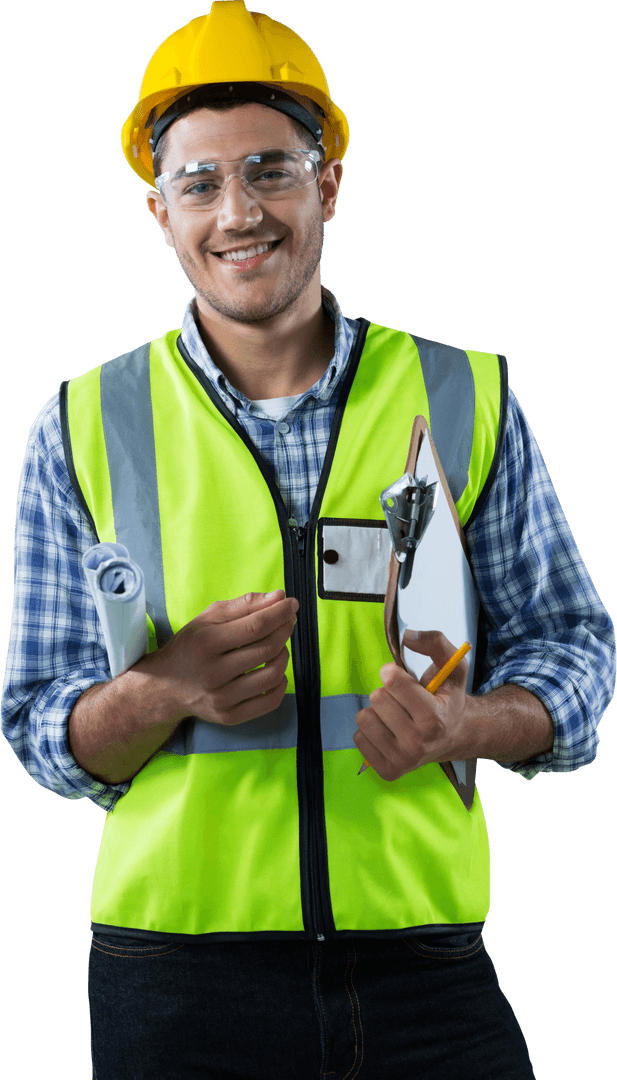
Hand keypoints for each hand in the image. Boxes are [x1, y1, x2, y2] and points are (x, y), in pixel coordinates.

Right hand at [148, 590, 298, 725]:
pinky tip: (275, 671)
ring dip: (284, 655)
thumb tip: (279, 597)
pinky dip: (281, 683)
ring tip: (278, 646)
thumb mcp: (208, 618)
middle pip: (267, 649)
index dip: (280, 613)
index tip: (291, 604)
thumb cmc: (191, 646)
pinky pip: (270, 701)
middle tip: (287, 621)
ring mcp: (221, 698)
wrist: (165, 686)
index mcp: (205, 643)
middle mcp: (212, 673)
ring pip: (272, 675)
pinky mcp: (229, 717)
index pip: (255, 626)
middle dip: (284, 630)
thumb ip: (244, 605)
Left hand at [353, 630, 470, 780]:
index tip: (398, 676)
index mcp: (434, 718)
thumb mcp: (453, 665)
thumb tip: (407, 636)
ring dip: (377, 712)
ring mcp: (403, 760)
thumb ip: (435, 642)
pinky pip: (358, 738)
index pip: (392, 682)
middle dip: (387, 694)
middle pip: (376, 698)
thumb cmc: (449, 699)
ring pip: (364, 718)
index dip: (392, 673)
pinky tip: (390, 732)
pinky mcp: (388, 771)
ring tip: (396, 717)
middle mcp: (418, 743)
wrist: (455, 737)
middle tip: (404, 702)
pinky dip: (371, 731)